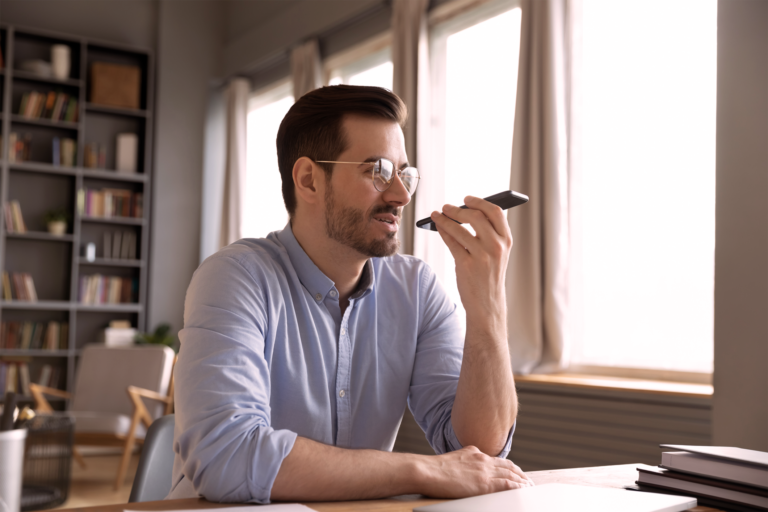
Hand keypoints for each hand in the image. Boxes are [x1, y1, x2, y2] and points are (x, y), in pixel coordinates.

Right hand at [416, 446, 533, 497]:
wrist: (427, 470)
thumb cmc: (433, 468)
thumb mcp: (453, 458)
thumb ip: (465, 460)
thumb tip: (468, 466)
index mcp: (475, 453)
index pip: (498, 460)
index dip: (510, 467)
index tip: (517, 473)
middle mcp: (482, 460)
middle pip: (508, 466)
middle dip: (520, 474)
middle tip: (528, 481)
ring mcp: (484, 472)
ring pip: (511, 475)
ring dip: (522, 482)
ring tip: (530, 487)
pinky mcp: (483, 485)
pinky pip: (506, 486)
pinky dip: (517, 488)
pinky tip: (523, 491)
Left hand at [430, 196, 512, 319]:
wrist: (487, 304)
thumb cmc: (489, 276)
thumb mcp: (497, 254)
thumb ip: (489, 234)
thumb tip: (466, 213)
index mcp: (506, 240)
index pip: (495, 212)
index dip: (479, 202)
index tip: (467, 199)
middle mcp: (496, 246)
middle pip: (475, 216)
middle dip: (457, 209)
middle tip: (446, 207)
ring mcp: (481, 256)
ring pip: (459, 229)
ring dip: (444, 219)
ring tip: (436, 215)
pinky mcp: (466, 265)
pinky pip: (451, 242)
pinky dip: (443, 231)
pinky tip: (438, 227)